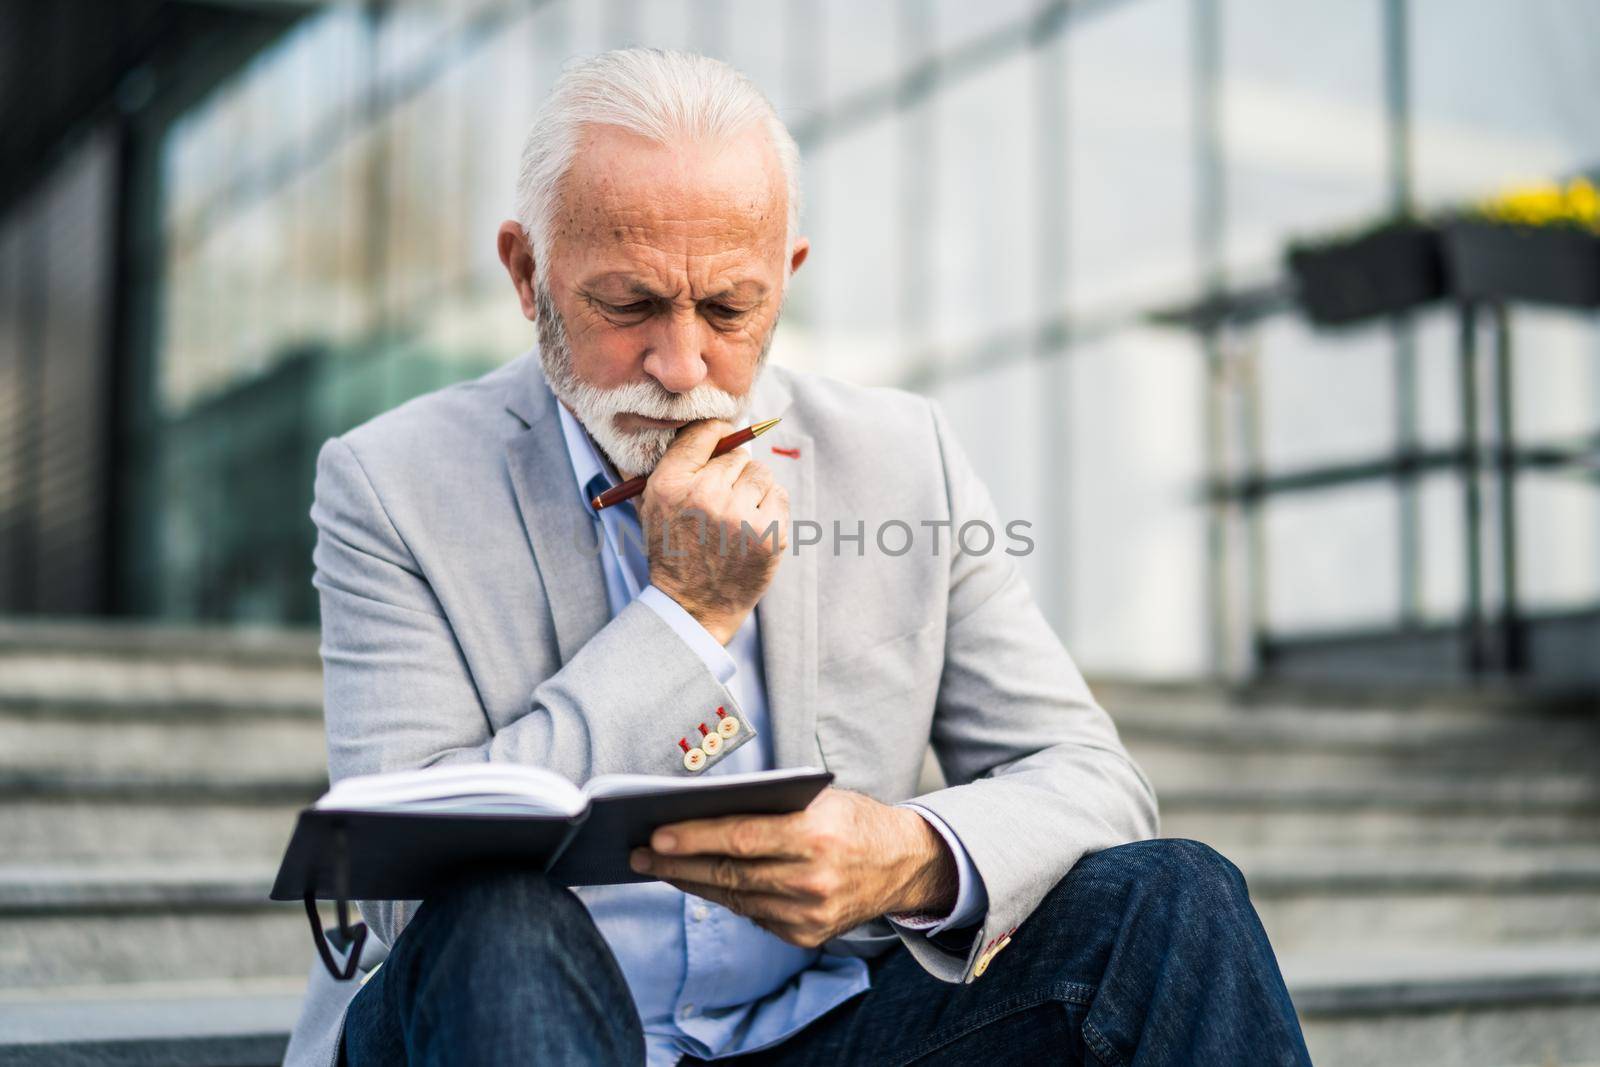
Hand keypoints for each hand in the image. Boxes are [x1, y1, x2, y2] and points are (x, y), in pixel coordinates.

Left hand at [627, 788, 956, 947]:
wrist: (905, 864)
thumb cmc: (854, 820)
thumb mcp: (818, 800)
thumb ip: (768, 808)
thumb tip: (702, 811)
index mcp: (816, 836)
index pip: (741, 837)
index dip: (694, 838)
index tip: (655, 836)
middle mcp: (813, 879)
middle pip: (729, 873)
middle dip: (676, 864)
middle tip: (639, 855)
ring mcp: (809, 913)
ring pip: (735, 898)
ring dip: (692, 882)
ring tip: (660, 867)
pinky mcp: (807, 935)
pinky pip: (753, 914)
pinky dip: (727, 897)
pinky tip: (702, 883)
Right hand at [639, 419, 788, 643]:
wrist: (693, 606)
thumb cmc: (674, 549)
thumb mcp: (653, 504)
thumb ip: (673, 463)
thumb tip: (707, 422)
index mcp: (670, 484)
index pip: (705, 432)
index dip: (718, 434)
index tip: (722, 441)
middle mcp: (705, 495)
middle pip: (738, 454)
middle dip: (734, 472)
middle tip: (724, 499)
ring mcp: (740, 517)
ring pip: (762, 473)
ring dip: (754, 489)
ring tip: (737, 515)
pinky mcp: (769, 535)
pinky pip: (780, 495)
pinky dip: (770, 507)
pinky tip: (752, 526)